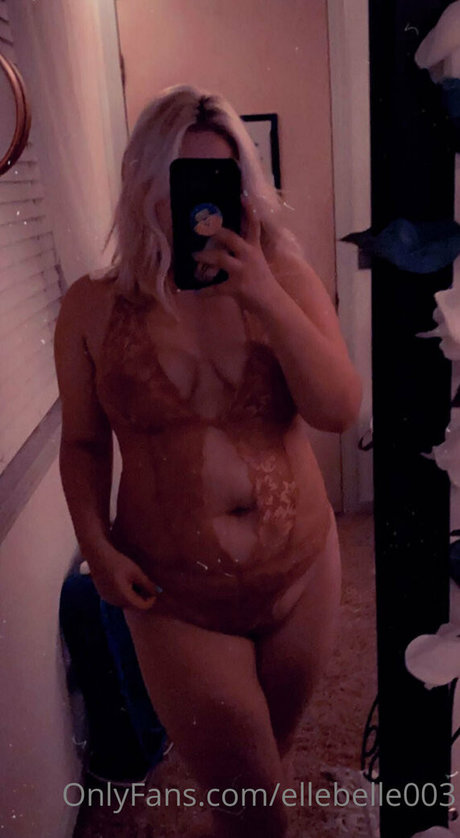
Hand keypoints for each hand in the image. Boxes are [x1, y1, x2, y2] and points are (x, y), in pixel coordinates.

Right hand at [87, 546, 158, 609]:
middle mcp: (115, 601)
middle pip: (134, 605)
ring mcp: (108, 599)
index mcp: (124, 596)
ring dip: (132, 595)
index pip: (142, 607)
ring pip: (125, 602)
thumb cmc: (118, 562)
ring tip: (131, 579)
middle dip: (141, 597)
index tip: (154, 591)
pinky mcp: (103, 595)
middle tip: (143, 582)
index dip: (151, 601)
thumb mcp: (136, 572)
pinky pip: (117, 599)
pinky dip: (123, 593)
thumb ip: (147, 584)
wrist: (98, 555)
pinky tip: (122, 579)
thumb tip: (158, 592)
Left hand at [192, 196, 279, 311]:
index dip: (248, 210)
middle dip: (215, 231)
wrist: (271, 301)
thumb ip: (243, 250)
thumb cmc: (261, 280)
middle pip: (230, 237)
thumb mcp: (256, 260)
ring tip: (193, 254)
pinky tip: (196, 292)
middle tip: (201, 226)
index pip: (253, 225)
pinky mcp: (236, 287)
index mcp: (254, 248)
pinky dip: (204, 291)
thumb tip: (224, 241)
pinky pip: (215, 288)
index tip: (241, 195)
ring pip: (219, 258)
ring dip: (204, 255)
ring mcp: (242, 271)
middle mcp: (249, 255)